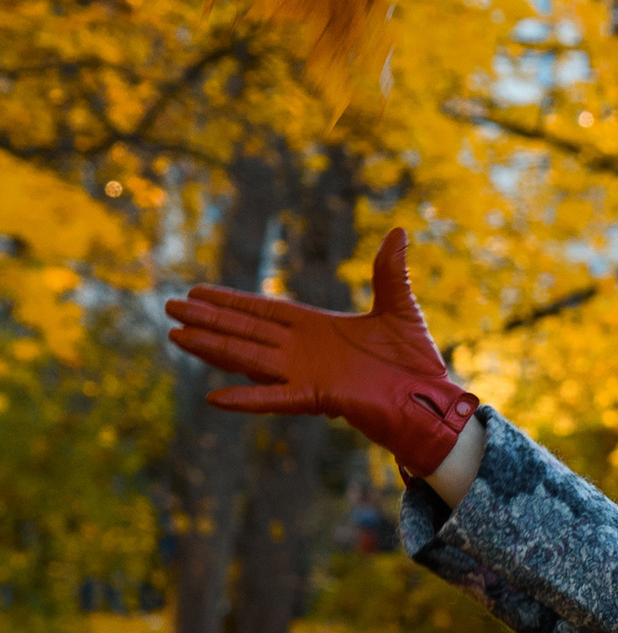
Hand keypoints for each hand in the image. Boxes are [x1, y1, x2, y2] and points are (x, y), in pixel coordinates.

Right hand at [164, 226, 479, 480]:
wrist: (432, 401)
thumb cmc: (414, 361)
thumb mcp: (400, 308)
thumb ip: (389, 272)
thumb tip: (398, 231)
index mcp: (317, 327)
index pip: (264, 311)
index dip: (231, 301)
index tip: (198, 290)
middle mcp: (305, 350)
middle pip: (246, 330)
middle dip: (209, 318)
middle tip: (170, 307)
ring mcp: (308, 374)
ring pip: (250, 358)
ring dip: (214, 348)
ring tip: (177, 336)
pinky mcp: (319, 397)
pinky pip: (276, 399)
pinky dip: (248, 399)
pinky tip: (214, 398)